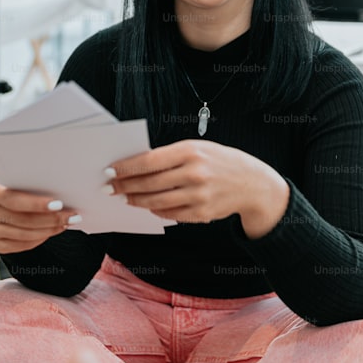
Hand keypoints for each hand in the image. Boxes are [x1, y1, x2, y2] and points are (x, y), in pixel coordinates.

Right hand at [0, 180, 81, 253]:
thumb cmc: (13, 189)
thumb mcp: (17, 183)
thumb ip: (32, 186)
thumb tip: (63, 191)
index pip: (12, 199)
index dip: (36, 204)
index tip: (59, 204)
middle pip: (22, 219)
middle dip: (51, 219)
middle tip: (72, 216)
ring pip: (24, 234)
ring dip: (49, 230)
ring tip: (66, 223)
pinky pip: (22, 245)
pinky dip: (40, 239)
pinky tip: (52, 231)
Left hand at [107, 140, 289, 238]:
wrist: (252, 184)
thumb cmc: (220, 161)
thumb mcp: (198, 148)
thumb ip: (170, 156)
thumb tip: (137, 166)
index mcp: (190, 152)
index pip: (149, 161)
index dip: (126, 168)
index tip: (110, 171)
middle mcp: (194, 173)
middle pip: (149, 183)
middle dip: (125, 186)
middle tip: (110, 188)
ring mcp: (198, 195)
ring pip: (156, 201)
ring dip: (136, 200)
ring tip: (125, 198)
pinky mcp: (201, 213)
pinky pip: (170, 214)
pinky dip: (155, 210)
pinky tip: (147, 205)